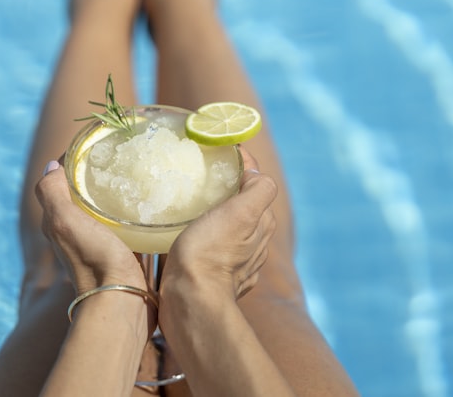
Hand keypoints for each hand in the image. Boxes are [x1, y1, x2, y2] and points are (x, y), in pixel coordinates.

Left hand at [35, 160, 147, 293]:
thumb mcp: (64, 221)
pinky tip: (149, 201)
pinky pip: (127, 224)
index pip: (63, 181)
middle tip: (121, 153)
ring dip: (118, 192)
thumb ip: (52, 193)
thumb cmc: (93, 260)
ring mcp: (102, 243)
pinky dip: (133, 210)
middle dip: (99, 173)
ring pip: (107, 208)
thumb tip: (51, 165)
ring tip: (138, 171)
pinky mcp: (125, 252)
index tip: (96, 142)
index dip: (75, 160)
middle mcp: (77, 232)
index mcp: (60, 222)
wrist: (122, 302)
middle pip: (86, 194)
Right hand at [161, 157, 277, 303]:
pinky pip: (214, 247)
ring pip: (229, 227)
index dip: (240, 164)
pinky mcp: (218, 278)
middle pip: (244, 204)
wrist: (190, 301)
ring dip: (215, 214)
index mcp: (262, 223)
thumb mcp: (240, 212)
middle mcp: (256, 243)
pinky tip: (189, 234)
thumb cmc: (211, 252)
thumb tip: (255, 171)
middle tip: (200, 174)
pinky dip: (206, 237)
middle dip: (227, 188)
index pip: (255, 182)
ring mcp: (238, 263)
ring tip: (190, 201)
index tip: (217, 152)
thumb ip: (258, 189)